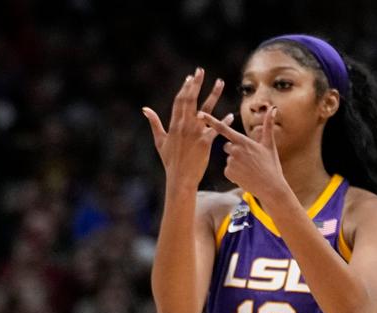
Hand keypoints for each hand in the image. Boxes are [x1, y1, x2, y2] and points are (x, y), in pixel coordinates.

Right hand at [143, 68, 232, 189]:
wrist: (180, 177)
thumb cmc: (170, 160)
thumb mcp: (159, 140)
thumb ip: (154, 123)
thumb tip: (145, 109)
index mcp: (174, 124)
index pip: (179, 101)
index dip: (185, 88)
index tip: (190, 77)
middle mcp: (184, 125)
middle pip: (191, 100)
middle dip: (196, 84)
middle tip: (200, 71)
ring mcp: (195, 133)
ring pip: (206, 109)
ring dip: (213, 94)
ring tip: (220, 82)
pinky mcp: (205, 142)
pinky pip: (216, 129)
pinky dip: (223, 121)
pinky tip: (230, 115)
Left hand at [201, 106, 287, 198]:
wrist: (270, 187)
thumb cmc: (271, 165)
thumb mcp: (269, 144)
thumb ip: (268, 125)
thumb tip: (273, 108)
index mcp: (243, 141)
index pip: (223, 129)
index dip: (210, 120)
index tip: (199, 114)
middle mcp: (235, 150)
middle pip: (227, 146)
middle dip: (235, 151)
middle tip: (249, 159)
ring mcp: (230, 162)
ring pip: (229, 158)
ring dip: (236, 163)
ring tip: (249, 169)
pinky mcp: (228, 173)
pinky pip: (227, 170)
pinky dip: (234, 173)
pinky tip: (244, 176)